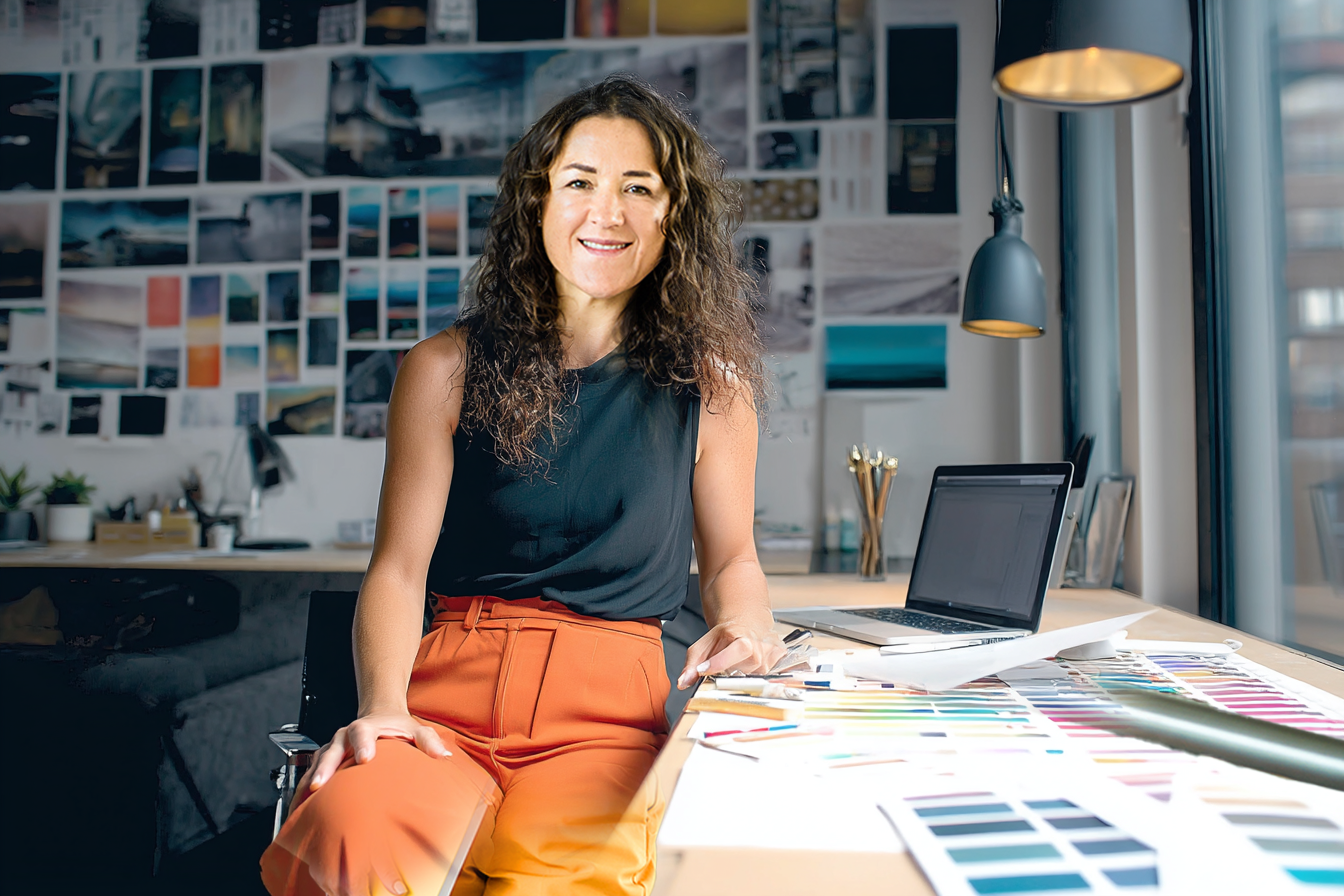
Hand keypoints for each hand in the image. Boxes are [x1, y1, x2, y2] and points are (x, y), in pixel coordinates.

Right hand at [299, 711, 452, 795]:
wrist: (380, 717)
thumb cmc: (399, 728)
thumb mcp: (417, 729)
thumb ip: (428, 741)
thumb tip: (443, 756)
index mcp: (366, 727)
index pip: (362, 731)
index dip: (362, 744)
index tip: (364, 758)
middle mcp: (344, 736)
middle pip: (331, 749)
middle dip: (324, 767)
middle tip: (319, 785)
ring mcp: (332, 748)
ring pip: (316, 763)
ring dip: (309, 780)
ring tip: (302, 802)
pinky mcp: (325, 761)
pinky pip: (311, 774)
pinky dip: (303, 790)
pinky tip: (298, 808)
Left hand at [676, 621, 785, 688]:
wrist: (746, 622)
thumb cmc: (725, 636)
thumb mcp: (704, 645)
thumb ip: (692, 664)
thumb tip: (684, 681)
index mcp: (742, 636)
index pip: (737, 650)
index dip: (720, 662)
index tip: (704, 670)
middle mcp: (760, 645)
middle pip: (744, 671)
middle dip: (730, 673)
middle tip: (724, 668)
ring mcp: (772, 653)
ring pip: (755, 677)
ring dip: (742, 675)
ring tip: (738, 664)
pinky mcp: (780, 658)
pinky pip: (767, 676)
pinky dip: (756, 675)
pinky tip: (750, 667)